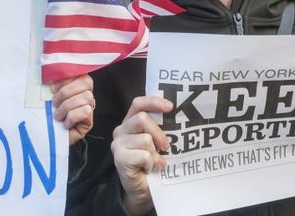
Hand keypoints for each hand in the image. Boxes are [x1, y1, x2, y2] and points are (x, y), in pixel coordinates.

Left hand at [51, 74, 94, 145]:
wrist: (46, 135)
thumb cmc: (46, 111)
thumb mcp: (48, 93)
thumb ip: (52, 82)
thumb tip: (51, 74)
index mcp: (77, 81)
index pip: (80, 72)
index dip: (66, 79)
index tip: (53, 88)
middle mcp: (87, 92)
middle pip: (85, 82)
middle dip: (65, 92)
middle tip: (54, 103)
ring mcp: (90, 107)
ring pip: (86, 97)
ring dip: (67, 107)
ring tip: (57, 116)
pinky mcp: (90, 122)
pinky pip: (85, 112)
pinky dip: (72, 117)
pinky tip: (65, 123)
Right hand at [112, 96, 171, 215]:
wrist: (142, 191)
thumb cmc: (152, 164)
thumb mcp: (157, 143)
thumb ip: (159, 129)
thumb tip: (175, 117)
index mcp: (130, 123)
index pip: (138, 104)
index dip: (153, 102)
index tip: (170, 107)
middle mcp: (121, 131)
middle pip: (142, 119)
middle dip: (159, 133)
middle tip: (166, 146)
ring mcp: (118, 144)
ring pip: (145, 139)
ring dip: (155, 153)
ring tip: (156, 162)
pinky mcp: (119, 158)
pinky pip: (143, 155)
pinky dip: (151, 163)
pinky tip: (149, 169)